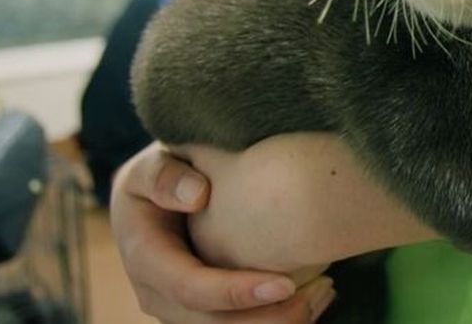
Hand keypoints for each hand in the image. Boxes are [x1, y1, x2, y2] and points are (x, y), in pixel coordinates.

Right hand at [110, 142, 336, 322]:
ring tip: (326, 294)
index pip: (189, 288)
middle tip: (321, 293)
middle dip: (269, 318)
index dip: (235, 293)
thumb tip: (196, 196)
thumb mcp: (151, 164)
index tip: (285, 284)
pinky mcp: (207, 311)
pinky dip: (279, 317)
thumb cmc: (162, 172)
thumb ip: (164, 175)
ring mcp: (182, 309)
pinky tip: (317, 298)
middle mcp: (159, 295)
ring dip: (281, 322)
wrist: (159, 192)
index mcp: (145, 259)